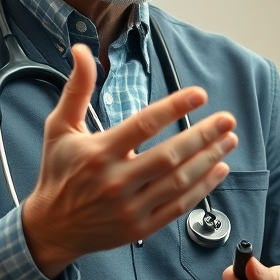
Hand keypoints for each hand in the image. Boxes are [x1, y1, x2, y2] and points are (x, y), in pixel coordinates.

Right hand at [21, 43, 237, 276]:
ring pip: (179, 181)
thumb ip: (77, 88)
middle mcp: (116, 181)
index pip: (144, 124)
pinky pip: (178, 207)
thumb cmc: (58, 172)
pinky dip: (202, 188)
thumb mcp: (59, 127)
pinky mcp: (140, 228)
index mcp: (99, 152)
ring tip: (228, 140)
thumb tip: (82, 50)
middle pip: (170, 154)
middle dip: (203, 135)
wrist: (51, 228)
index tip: (200, 94)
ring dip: (208, 159)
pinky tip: (218, 170)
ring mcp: (130, 208)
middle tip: (227, 119)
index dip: (175, 107)